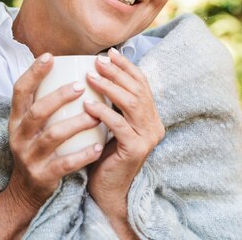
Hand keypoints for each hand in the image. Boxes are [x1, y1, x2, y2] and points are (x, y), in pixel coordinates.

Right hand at [6, 53, 103, 212]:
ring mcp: (30, 156)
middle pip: (37, 112)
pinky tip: (99, 147)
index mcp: (16, 119)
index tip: (50, 56)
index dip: (33, 73)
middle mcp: (19, 136)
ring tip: (96, 116)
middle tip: (81, 86)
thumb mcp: (31, 125)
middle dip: (59, 97)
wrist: (26, 190)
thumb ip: (43, 102)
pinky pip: (65, 164)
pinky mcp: (43, 175)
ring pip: (53, 136)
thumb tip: (67, 69)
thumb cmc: (36, 146)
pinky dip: (83, 155)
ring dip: (76, 124)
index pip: (19, 90)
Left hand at [84, 48, 164, 218]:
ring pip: (131, 103)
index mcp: (150, 116)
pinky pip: (119, 125)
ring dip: (110, 87)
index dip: (127, 66)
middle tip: (98, 60)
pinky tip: (87, 104)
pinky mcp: (136, 149)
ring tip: (90, 76)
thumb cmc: (103, 154)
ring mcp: (148, 137)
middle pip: (138, 89)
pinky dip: (103, 112)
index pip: (142, 83)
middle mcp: (154, 124)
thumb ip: (110, 104)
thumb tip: (92, 73)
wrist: (106, 189)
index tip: (110, 53)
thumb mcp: (109, 124)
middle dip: (117, 72)